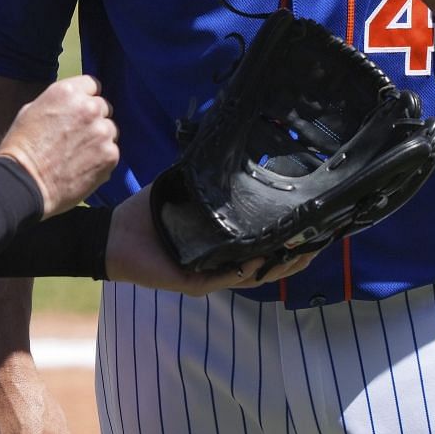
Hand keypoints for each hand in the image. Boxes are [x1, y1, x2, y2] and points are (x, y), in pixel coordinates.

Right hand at [0, 75, 117, 217]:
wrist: (26, 182)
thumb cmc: (22, 148)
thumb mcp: (32, 110)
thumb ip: (59, 104)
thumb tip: (72, 106)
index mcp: (67, 92)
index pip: (92, 85)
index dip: (86, 98)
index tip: (80, 111)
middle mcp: (89, 107)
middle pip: (103, 107)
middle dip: (93, 119)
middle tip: (77, 136)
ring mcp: (102, 131)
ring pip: (110, 130)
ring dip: (99, 139)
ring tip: (79, 155)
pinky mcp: (110, 155)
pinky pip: (112, 152)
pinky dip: (101, 159)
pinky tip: (83, 167)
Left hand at [105, 182, 317, 292]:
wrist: (116, 235)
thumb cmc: (149, 214)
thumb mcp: (185, 190)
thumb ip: (207, 179)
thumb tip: (229, 151)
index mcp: (222, 243)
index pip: (263, 245)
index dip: (289, 239)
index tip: (313, 228)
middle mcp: (221, 261)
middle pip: (268, 266)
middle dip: (295, 256)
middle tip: (318, 244)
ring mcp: (209, 275)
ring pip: (253, 277)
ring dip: (277, 267)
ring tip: (299, 254)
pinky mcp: (193, 282)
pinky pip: (224, 279)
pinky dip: (242, 272)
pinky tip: (259, 262)